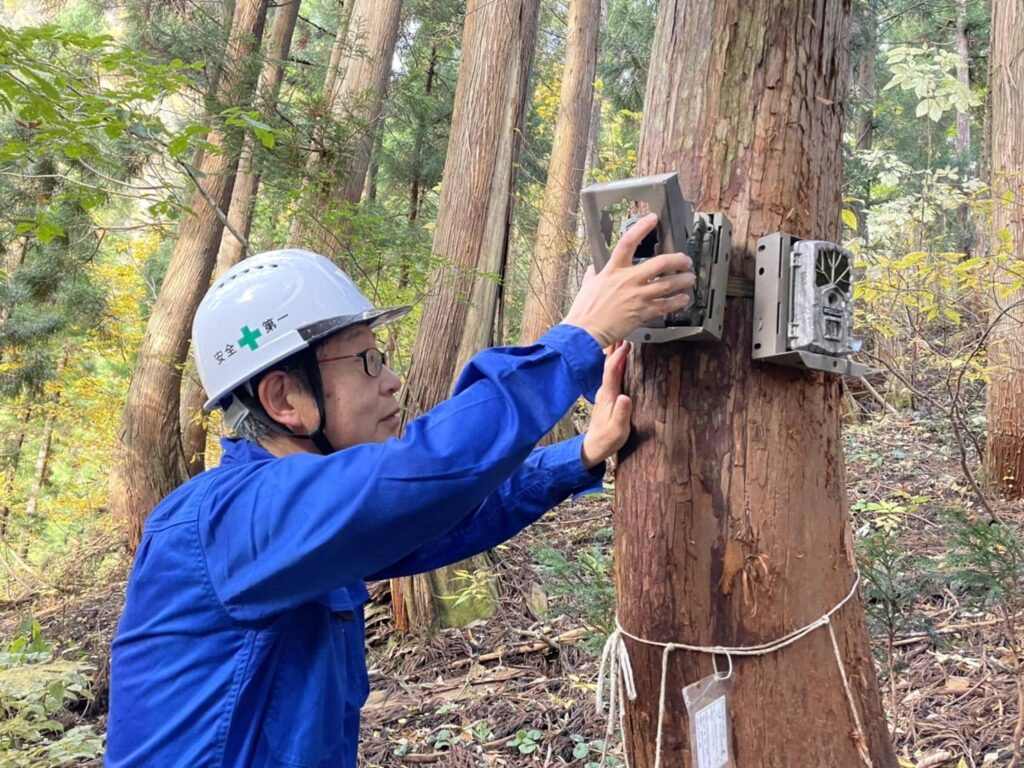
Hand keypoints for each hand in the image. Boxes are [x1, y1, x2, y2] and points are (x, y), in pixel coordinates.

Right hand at [562, 213, 694, 347]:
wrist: (585, 332)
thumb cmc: (584, 311)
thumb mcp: (587, 286)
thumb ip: (593, 275)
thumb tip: (593, 269)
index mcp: (613, 270)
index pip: (628, 242)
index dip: (642, 228)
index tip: (653, 219)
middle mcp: (628, 280)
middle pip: (660, 263)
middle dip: (677, 260)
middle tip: (685, 260)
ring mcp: (637, 296)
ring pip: (668, 284)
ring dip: (683, 280)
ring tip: (690, 279)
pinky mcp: (642, 312)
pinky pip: (666, 305)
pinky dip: (677, 302)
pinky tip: (683, 299)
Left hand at [581, 342, 632, 468]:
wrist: (594, 447)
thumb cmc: (607, 439)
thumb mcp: (618, 429)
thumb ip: (621, 413)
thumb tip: (626, 398)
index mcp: (607, 396)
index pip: (611, 371)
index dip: (618, 358)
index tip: (626, 346)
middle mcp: (604, 391)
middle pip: (608, 364)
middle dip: (615, 347)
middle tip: (622, 330)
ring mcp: (604, 392)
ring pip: (608, 366)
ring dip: (614, 352)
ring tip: (621, 338)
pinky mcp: (606, 394)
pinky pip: (611, 372)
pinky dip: (615, 362)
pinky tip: (618, 358)